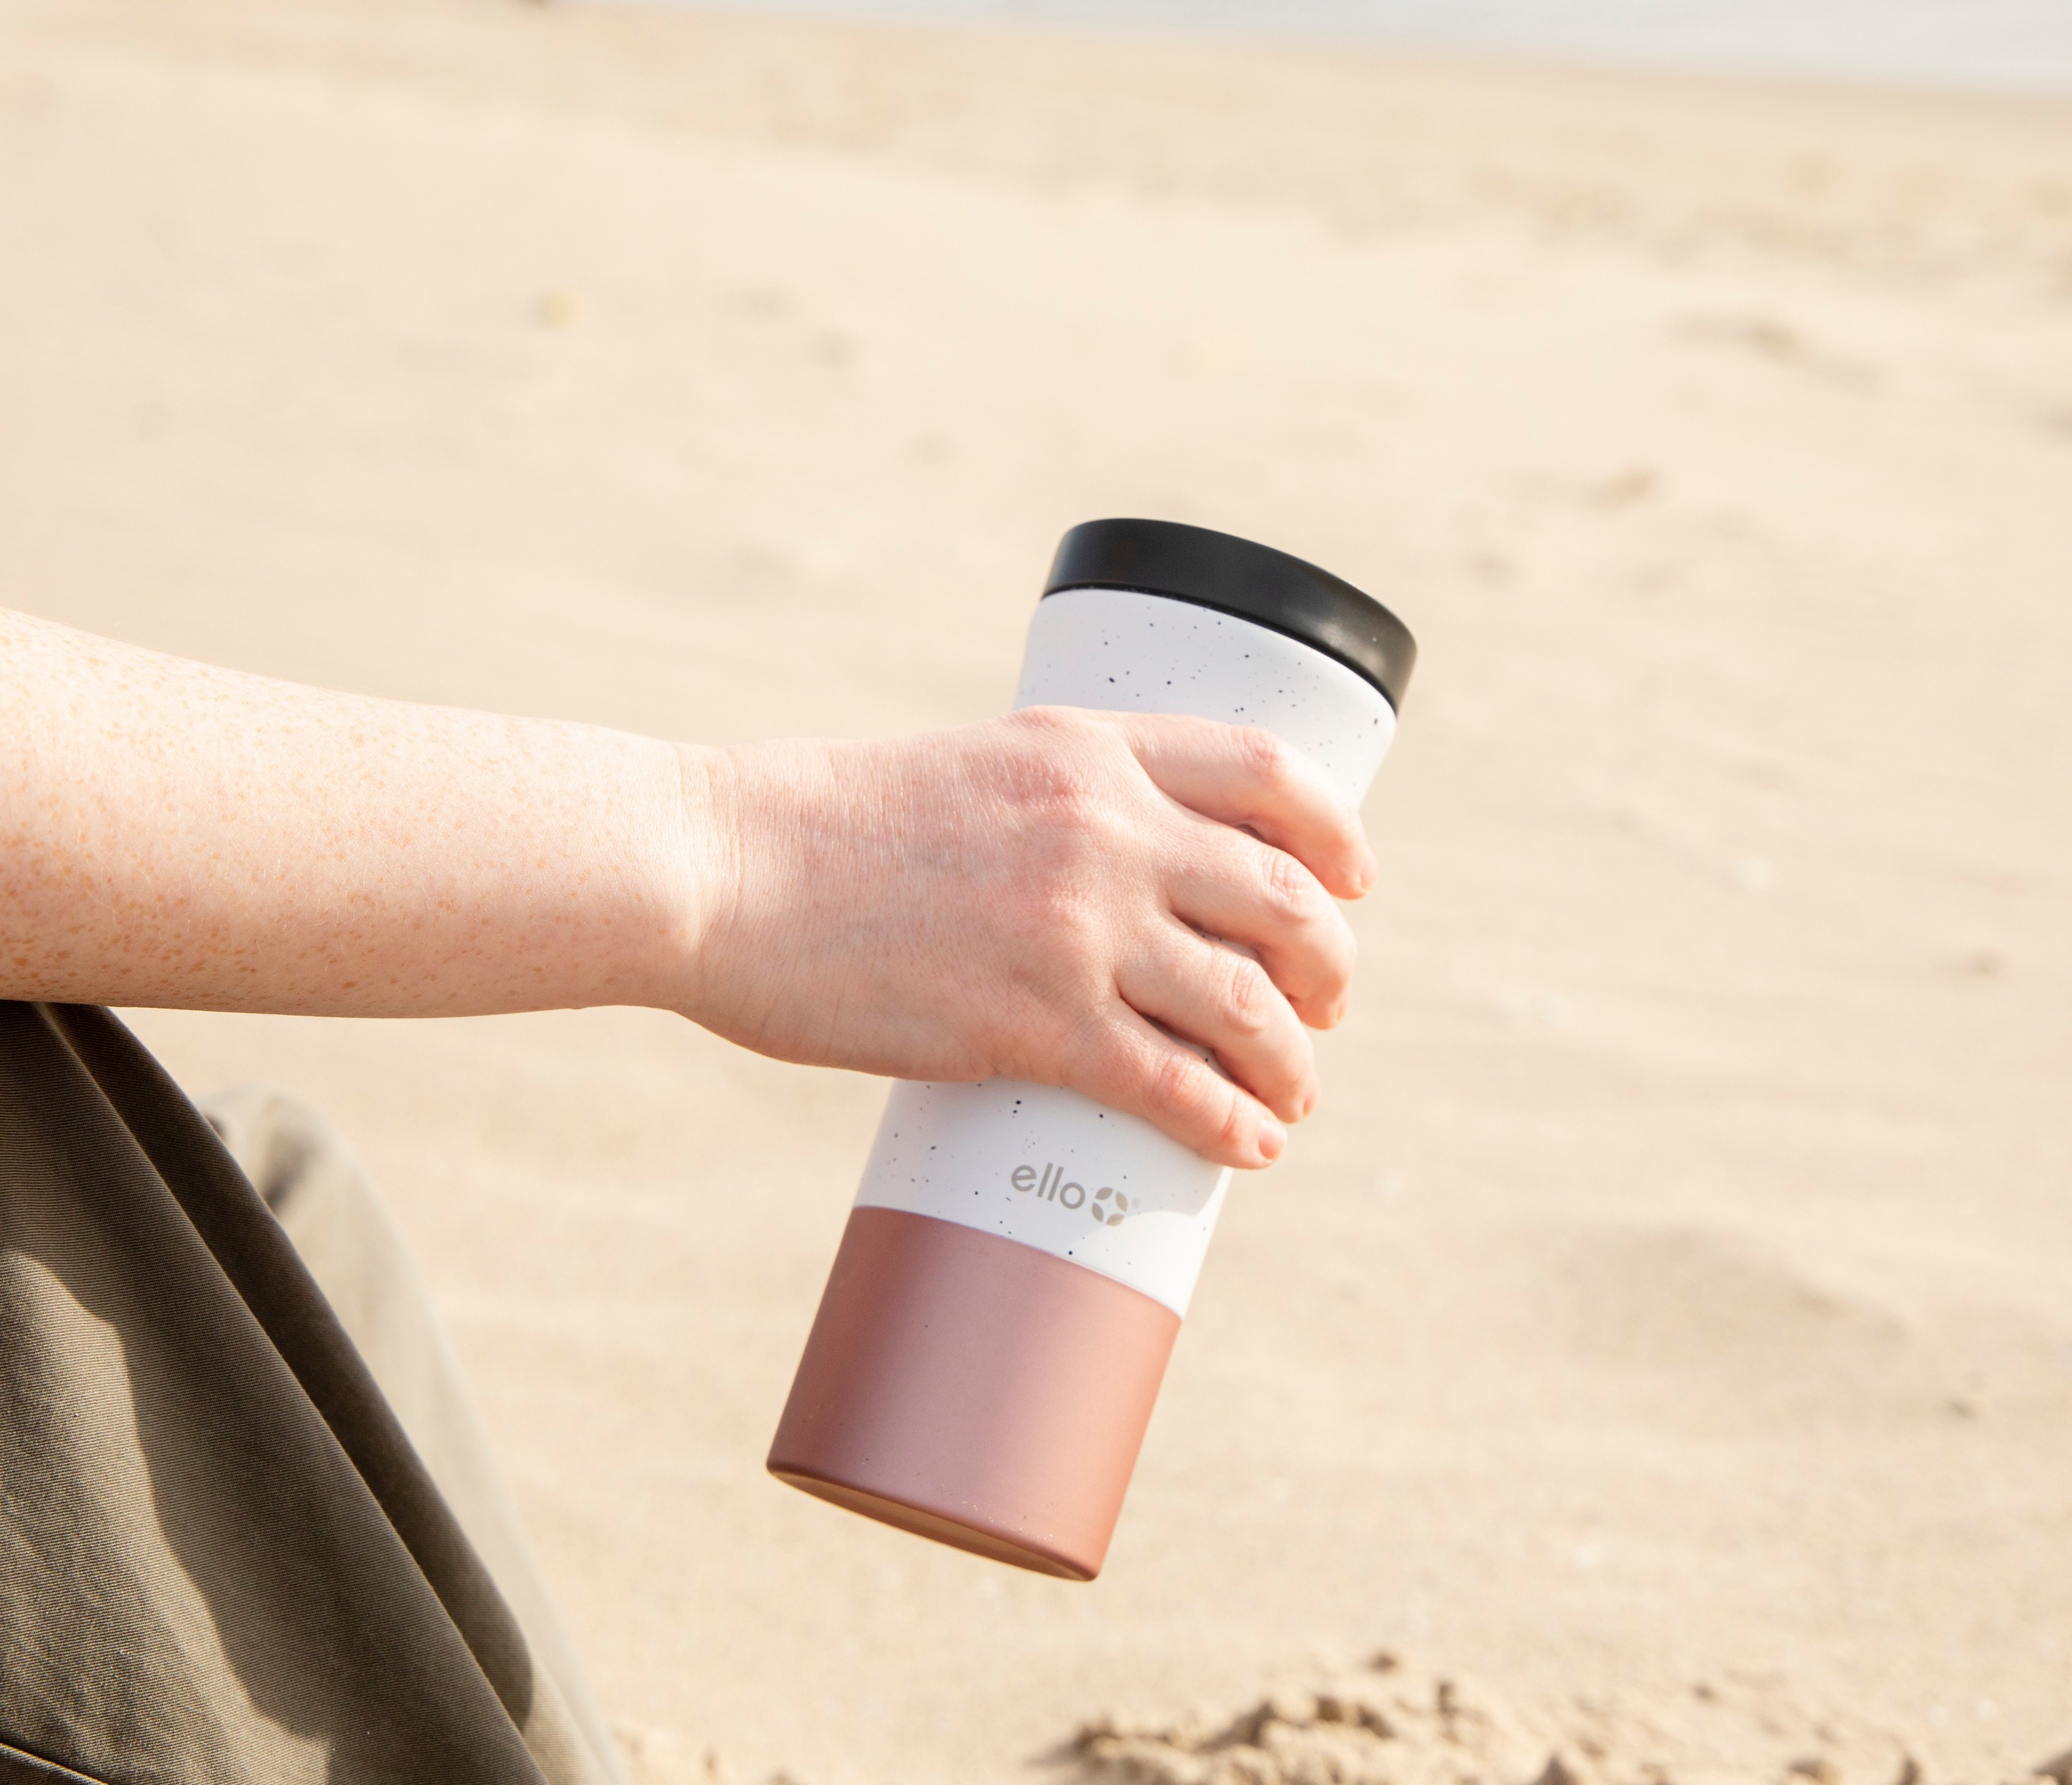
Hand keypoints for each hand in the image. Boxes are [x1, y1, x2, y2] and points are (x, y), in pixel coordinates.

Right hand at [676, 707, 1375, 1168]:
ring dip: (1291, 1061)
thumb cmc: (809, 827)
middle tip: (1324, 1006)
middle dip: (1326, 965)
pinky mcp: (1036, 1026)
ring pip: (1248, 1005)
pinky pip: (1177, 1087)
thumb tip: (1091, 887)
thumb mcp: (959, 773)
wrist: (717, 869)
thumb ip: (1042, 814)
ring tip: (1291, 1095)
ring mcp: (1077, 930)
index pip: (1266, 773)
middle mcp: (1105, 830)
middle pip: (1283, 898)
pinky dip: (1231, 1123)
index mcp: (1087, 751)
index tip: (1354, 880)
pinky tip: (1248, 1145)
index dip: (1334, 835)